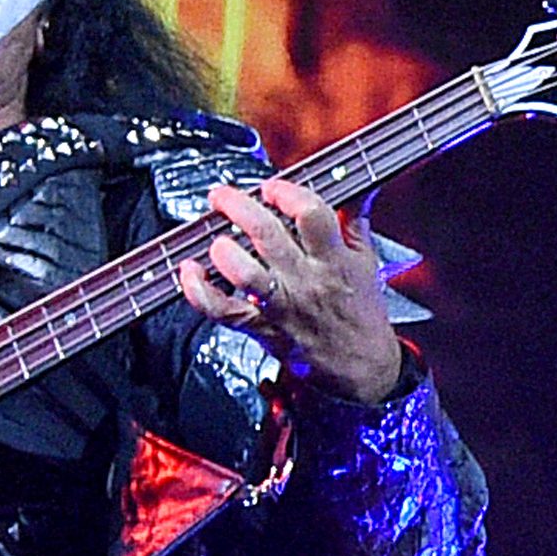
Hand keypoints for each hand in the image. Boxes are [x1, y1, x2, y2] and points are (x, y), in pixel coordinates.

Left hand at [180, 176, 406, 401]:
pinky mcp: (263, 329)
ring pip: (244, 273)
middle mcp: (306, 280)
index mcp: (334, 259)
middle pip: (267, 234)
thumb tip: (359, 191)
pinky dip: (199, 291)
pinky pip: (223, 310)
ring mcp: (282, 306)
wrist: (364, 368)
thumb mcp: (367, 264)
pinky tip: (190, 272)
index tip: (272, 187)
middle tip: (223, 196)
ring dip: (223, 251)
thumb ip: (355, 223)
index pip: (311, 214)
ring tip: (216, 238)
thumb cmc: (362, 315)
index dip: (286, 192)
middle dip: (238, 206)